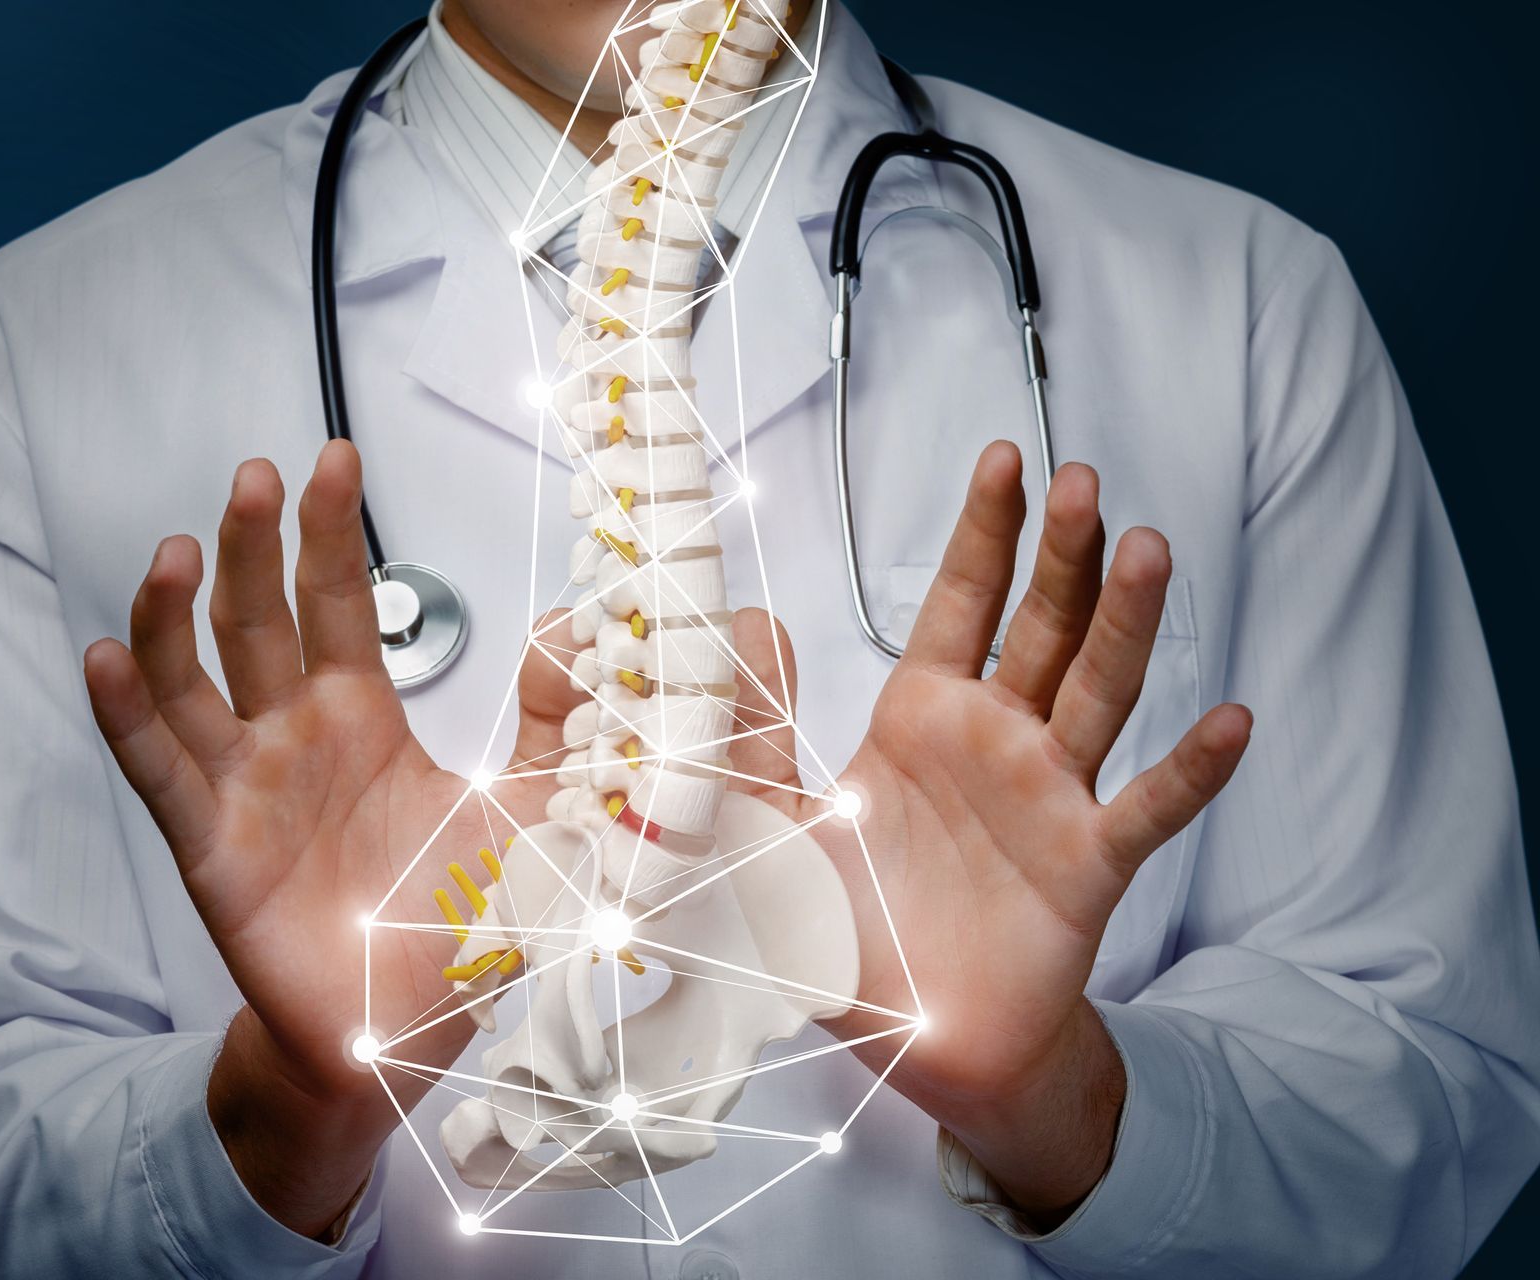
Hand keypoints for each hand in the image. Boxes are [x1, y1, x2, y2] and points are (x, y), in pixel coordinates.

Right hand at [82, 440, 579, 1234]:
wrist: (403, 1033)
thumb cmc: (453, 925)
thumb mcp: (532, 811)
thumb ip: (557, 727)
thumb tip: (578, 639)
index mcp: (361, 720)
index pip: (338, 601)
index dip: (331, 531)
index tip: (333, 458)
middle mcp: (292, 738)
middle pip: (257, 618)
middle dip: (252, 543)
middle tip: (256, 473)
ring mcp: (243, 786)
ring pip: (192, 678)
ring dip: (172, 613)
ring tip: (172, 548)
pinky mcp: (211, 846)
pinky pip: (158, 770)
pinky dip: (125, 715)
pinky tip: (102, 659)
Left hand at [725, 442, 1250, 1218]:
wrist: (904, 1042)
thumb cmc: (840, 927)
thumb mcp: (767, 822)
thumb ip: (753, 728)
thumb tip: (748, 618)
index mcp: (921, 718)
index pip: (959, 602)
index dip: (984, 532)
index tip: (1006, 458)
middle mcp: (996, 741)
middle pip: (1041, 628)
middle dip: (1061, 555)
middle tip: (1084, 481)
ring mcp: (1050, 798)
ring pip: (1099, 692)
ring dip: (1125, 623)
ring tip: (1147, 549)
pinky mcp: (1086, 868)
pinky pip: (1145, 810)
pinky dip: (1190, 771)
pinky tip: (1230, 720)